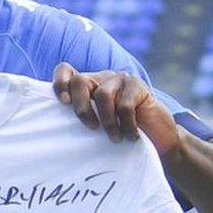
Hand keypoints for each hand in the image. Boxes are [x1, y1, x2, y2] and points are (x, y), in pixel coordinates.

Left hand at [52, 62, 180, 159]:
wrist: (158, 141)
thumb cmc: (121, 135)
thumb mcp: (97, 127)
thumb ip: (81, 119)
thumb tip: (54, 128)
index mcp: (87, 86)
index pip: (66, 71)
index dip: (60, 82)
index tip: (63, 102)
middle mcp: (101, 79)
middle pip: (80, 81)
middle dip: (81, 108)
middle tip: (91, 128)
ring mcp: (120, 79)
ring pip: (102, 94)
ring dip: (107, 121)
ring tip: (115, 139)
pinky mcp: (138, 85)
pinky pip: (125, 104)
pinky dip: (126, 124)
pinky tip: (131, 136)